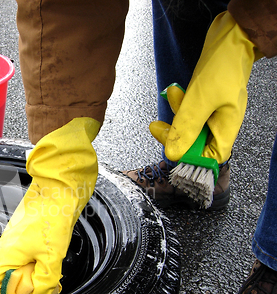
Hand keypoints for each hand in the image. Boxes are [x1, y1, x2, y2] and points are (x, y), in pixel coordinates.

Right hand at [0, 117, 99, 293]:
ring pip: (17, 268)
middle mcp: (6, 247)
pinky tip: (51, 266)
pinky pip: (24, 257)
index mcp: (7, 254)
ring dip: (31, 280)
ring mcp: (14, 240)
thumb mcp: (51, 257)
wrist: (58, 190)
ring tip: (50, 282)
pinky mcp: (24, 235)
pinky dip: (35, 267)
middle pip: (6, 279)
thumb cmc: (51, 217)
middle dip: (23, 292)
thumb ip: (43, 284)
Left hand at [149, 11, 262, 163]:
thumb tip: (173, 152)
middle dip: (175, 133)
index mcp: (226, 128)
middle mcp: (221, 123)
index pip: (210, 157)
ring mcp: (213, 112)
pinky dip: (179, 103)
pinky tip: (175, 91)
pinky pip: (188, 110)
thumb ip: (186, 128)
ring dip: (175, 113)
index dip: (191, 159)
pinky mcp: (205, 102)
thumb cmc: (223, 66)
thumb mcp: (200, 100)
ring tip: (172, 96)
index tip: (173, 150)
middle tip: (158, 128)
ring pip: (188, 125)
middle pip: (194, 142)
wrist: (230, 38)